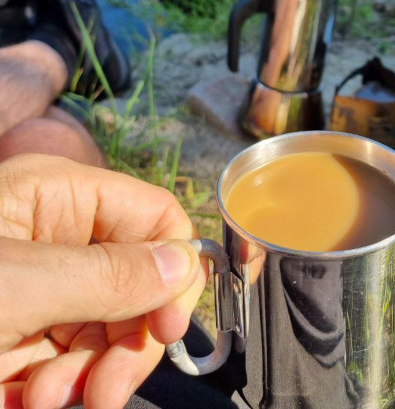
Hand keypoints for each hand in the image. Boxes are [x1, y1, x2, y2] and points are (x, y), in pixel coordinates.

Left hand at [0, 154, 206, 408]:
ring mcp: (42, 288)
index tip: (167, 328)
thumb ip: (106, 275)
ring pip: (110, 332)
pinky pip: (73, 363)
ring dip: (90, 376)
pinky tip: (25, 401)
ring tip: (45, 399)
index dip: (173, 269)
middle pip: (138, 283)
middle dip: (127, 342)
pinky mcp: (22, 336)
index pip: (153, 216)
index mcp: (58, 195)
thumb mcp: (14, 284)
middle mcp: (57, 237)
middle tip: (105, 390)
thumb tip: (187, 263)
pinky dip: (62, 390)